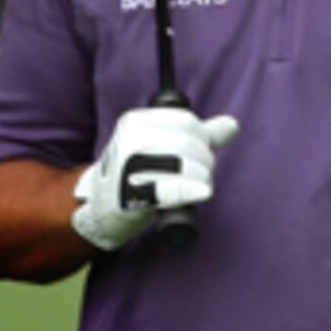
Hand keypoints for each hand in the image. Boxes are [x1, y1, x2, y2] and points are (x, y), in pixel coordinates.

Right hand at [68, 105, 241, 250]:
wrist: (99, 208)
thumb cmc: (136, 174)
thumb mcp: (160, 146)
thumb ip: (197, 135)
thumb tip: (232, 125)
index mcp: (135, 122)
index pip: (186, 122)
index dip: (203, 140)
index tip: (200, 156)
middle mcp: (129, 140)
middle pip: (186, 144)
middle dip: (203, 163)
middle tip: (200, 176)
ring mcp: (128, 167)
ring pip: (182, 165)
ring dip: (200, 180)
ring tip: (196, 188)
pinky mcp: (131, 195)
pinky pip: (169, 188)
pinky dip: (189, 190)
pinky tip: (200, 193)